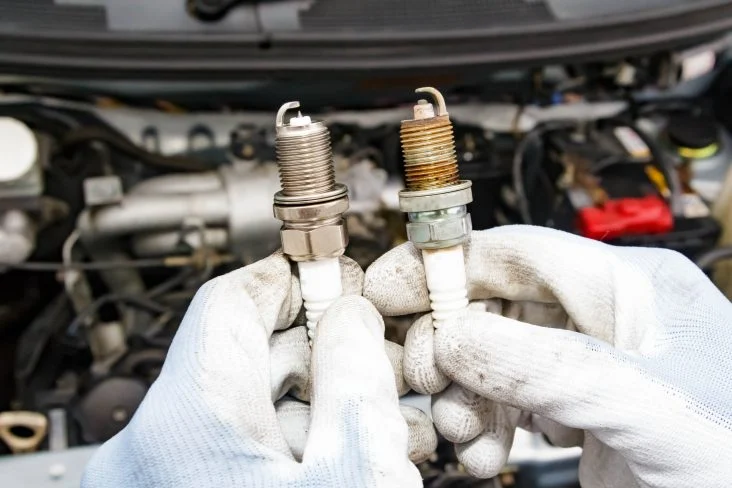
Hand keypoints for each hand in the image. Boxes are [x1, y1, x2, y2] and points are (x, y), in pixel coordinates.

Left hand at [83, 253, 433, 486]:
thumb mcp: (354, 472)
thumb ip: (355, 380)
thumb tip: (351, 318)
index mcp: (183, 428)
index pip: (230, 297)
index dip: (294, 273)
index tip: (337, 272)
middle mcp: (154, 450)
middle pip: (245, 352)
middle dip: (324, 346)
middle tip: (379, 354)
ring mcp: (164, 477)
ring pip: (249, 404)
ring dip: (319, 399)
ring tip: (380, 416)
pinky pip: (241, 446)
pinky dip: (295, 440)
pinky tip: (346, 453)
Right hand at [364, 226, 731, 487]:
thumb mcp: (647, 406)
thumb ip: (552, 367)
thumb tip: (458, 336)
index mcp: (631, 288)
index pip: (518, 252)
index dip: (446, 263)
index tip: (389, 286)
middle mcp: (605, 321)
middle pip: (495, 306)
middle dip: (447, 345)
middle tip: (420, 378)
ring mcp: (589, 369)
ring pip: (493, 360)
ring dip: (461, 395)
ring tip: (459, 432)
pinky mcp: (581, 413)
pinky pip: (510, 404)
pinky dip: (484, 426)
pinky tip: (482, 453)